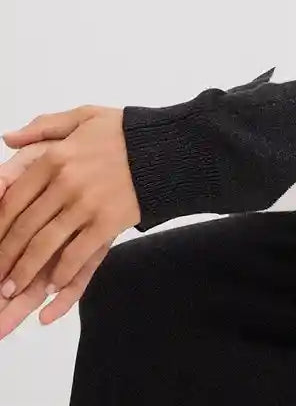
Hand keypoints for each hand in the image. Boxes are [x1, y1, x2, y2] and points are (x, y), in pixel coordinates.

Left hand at [0, 106, 140, 338]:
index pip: (14, 198)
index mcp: (55, 157)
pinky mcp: (108, 222)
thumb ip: (43, 126)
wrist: (169, 149)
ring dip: (24, 272)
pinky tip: (51, 287)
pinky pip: (78, 254)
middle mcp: (65, 182)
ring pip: (44, 245)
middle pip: (25, 226)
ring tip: (11, 289)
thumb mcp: (83, 116)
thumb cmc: (127, 133)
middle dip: (6, 255)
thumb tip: (8, 139)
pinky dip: (62, 273)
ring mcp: (87, 205)